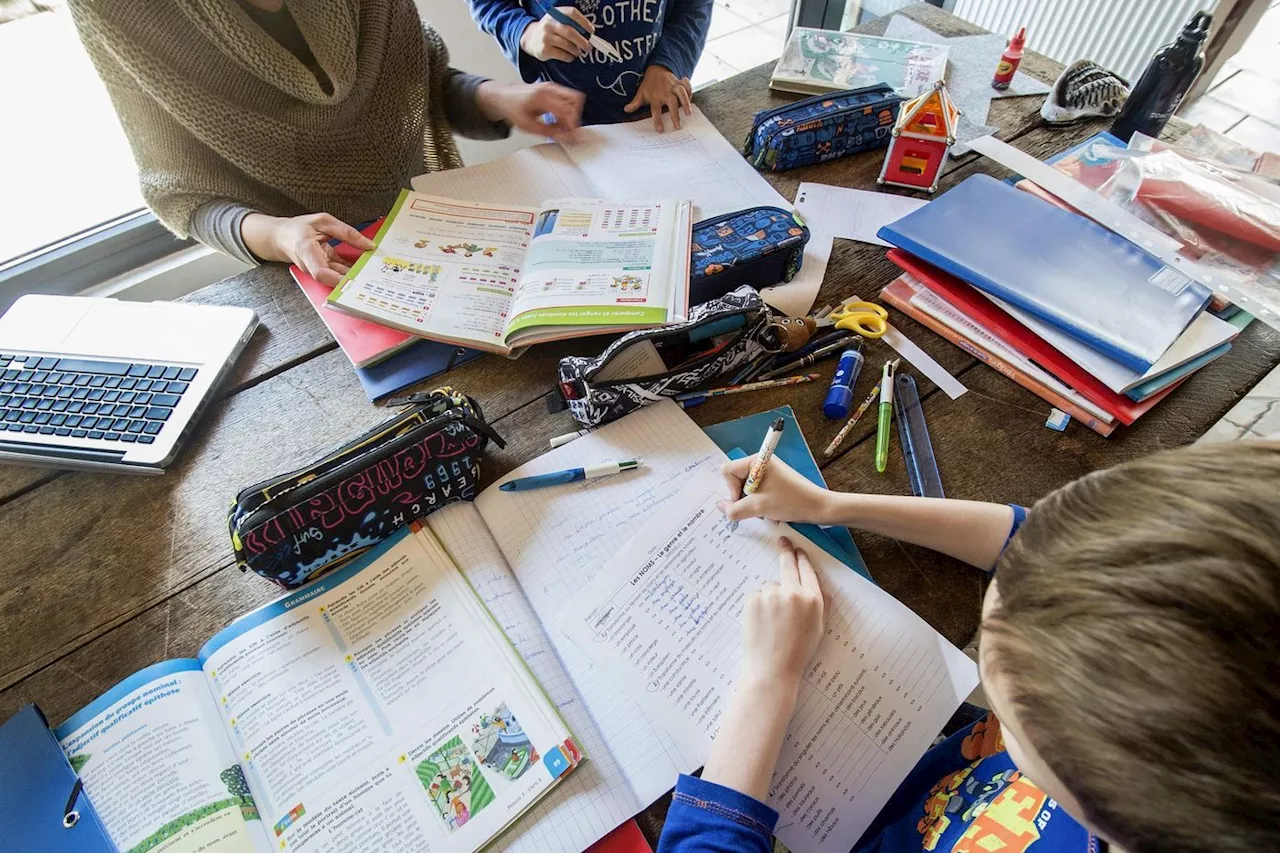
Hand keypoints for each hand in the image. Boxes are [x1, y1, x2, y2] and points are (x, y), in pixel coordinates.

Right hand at [240, 212, 372, 285]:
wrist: (281, 237)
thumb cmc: (298, 228)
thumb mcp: (323, 221)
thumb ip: (346, 232)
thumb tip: (367, 244)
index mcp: (306, 250)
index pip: (321, 272)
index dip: (338, 279)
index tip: (354, 279)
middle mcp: (310, 265)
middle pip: (333, 278)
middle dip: (354, 278)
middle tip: (374, 275)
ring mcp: (316, 271)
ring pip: (338, 277)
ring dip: (355, 274)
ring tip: (373, 270)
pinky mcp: (322, 271)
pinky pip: (338, 273)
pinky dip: (351, 270)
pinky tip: (365, 267)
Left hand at [475, 80, 583, 142]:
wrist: (503, 96)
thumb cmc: (513, 109)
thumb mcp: (528, 126)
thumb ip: (549, 132)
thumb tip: (565, 138)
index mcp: (542, 97)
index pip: (566, 110)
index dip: (572, 125)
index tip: (573, 136)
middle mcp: (549, 88)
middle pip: (575, 100)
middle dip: (575, 118)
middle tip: (568, 130)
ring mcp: (552, 86)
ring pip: (574, 97)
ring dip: (573, 113)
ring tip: (563, 125)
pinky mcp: (553, 88)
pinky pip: (568, 97)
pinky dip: (568, 109)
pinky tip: (558, 119)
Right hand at [520, 7, 592, 62]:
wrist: (530, 38)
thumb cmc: (550, 30)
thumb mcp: (558, 21)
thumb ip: (572, 24)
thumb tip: (589, 34)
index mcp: (555, 13)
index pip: (572, 13)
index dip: (584, 22)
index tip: (591, 31)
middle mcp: (549, 23)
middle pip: (570, 32)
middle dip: (583, 41)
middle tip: (588, 47)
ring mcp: (546, 37)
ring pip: (567, 45)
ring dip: (576, 50)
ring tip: (578, 52)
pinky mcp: (544, 50)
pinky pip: (562, 55)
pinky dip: (569, 57)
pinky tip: (570, 56)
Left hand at [624, 64, 692, 131]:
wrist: (656, 69)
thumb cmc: (649, 85)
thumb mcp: (640, 93)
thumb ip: (635, 103)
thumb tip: (626, 110)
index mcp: (655, 96)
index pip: (655, 109)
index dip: (657, 119)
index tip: (660, 130)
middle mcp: (665, 91)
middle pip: (671, 102)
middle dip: (675, 114)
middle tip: (677, 126)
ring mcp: (674, 86)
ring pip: (681, 92)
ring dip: (686, 102)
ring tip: (689, 113)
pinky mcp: (680, 82)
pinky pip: (687, 85)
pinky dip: (690, 90)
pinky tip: (692, 98)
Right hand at [719, 456, 834, 524]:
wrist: (818, 507)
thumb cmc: (790, 502)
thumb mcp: (758, 507)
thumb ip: (733, 509)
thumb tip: (719, 506)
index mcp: (756, 461)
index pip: (727, 471)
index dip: (731, 488)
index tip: (745, 499)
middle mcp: (761, 463)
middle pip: (736, 481)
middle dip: (744, 498)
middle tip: (757, 508)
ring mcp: (769, 472)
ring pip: (747, 490)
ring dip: (753, 504)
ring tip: (767, 512)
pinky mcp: (775, 481)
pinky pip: (758, 492)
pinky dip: (762, 504)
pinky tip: (773, 512)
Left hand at [739, 537, 825, 687]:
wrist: (772, 668)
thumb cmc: (798, 652)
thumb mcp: (819, 628)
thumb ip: (821, 604)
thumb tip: (819, 585)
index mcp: (813, 600)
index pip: (808, 571)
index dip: (802, 558)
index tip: (798, 550)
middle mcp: (793, 593)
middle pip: (788, 565)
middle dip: (786, 551)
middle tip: (783, 541)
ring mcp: (772, 595)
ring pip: (770, 586)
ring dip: (771, 596)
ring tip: (772, 622)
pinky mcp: (754, 599)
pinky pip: (757, 595)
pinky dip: (758, 604)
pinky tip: (762, 622)